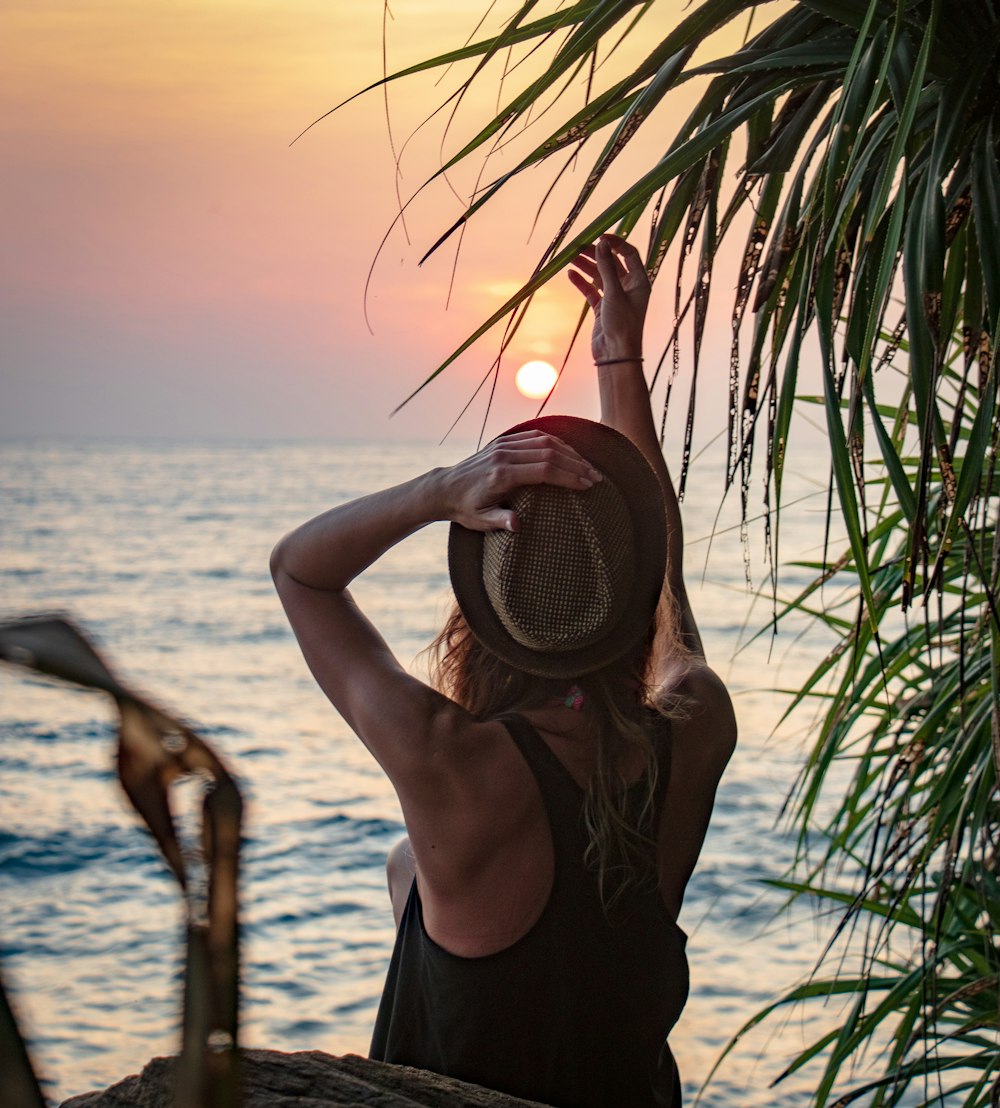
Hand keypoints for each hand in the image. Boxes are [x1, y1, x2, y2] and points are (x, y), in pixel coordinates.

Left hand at [441, 430, 601, 531]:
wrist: (444, 488)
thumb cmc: (464, 508)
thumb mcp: (480, 520)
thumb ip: (500, 521)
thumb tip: (518, 526)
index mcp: (502, 474)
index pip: (544, 469)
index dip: (569, 475)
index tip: (587, 485)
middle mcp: (504, 456)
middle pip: (549, 453)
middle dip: (576, 464)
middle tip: (596, 478)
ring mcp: (504, 445)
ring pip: (545, 442)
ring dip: (569, 452)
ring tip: (588, 467)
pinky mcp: (503, 442)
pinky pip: (535, 436)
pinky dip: (555, 443)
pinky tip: (569, 453)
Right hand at [568, 234, 649, 362]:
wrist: (615, 355)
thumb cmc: (622, 324)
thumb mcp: (614, 292)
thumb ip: (607, 267)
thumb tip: (601, 243)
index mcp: (640, 281)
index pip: (629, 253)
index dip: (615, 243)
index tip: (599, 237)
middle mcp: (629, 287)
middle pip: (611, 263)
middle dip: (596, 254)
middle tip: (579, 246)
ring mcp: (615, 297)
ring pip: (599, 276)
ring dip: (586, 266)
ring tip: (570, 257)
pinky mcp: (602, 308)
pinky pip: (591, 290)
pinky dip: (582, 282)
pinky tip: (570, 274)